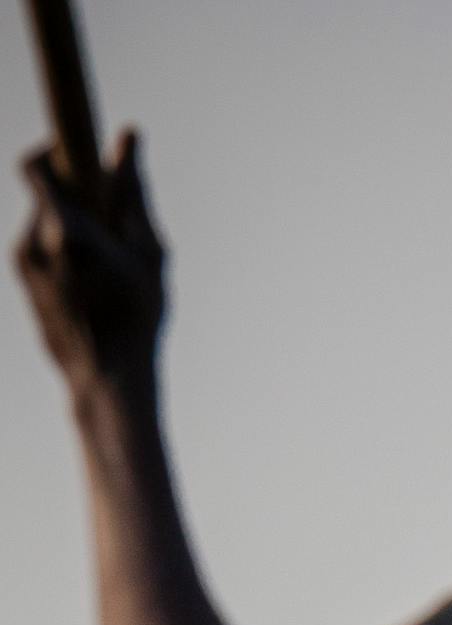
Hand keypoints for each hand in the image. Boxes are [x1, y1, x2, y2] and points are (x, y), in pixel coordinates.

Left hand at [16, 129, 166, 393]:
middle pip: (45, 195)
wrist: (107, 381)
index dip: (54, 150)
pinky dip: (65, 254)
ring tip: (105, 263)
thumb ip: (131, 192)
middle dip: (74, 196)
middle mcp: (34, 242)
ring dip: (71, 228)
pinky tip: (93, 285)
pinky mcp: (24, 284)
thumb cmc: (136, 319)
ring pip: (44, 224)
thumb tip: (127, 136)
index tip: (78, 152)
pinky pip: (42, 250)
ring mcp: (24, 265)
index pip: (36, 164)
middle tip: (107, 218)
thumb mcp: (147, 252)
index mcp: (64, 228)